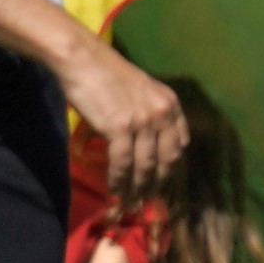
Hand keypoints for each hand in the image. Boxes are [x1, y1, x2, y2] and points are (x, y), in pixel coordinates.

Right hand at [60, 39, 187, 200]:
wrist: (83, 60)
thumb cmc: (106, 74)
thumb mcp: (141, 92)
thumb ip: (149, 114)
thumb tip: (144, 142)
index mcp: (171, 104)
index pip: (180, 143)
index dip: (171, 165)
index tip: (162, 179)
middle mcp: (163, 114)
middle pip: (167, 159)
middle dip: (158, 182)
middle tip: (148, 199)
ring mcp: (143, 122)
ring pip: (146, 165)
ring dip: (138, 188)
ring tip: (131, 202)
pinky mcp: (120, 128)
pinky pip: (123, 163)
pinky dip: (120, 180)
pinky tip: (115, 190)